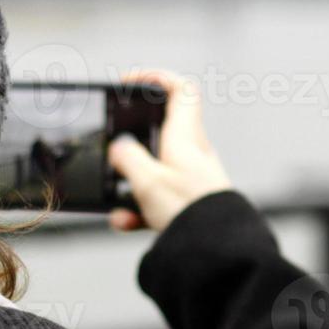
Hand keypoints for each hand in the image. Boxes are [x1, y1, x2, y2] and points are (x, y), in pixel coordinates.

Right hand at [106, 69, 231, 232]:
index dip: (155, 78)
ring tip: (118, 204)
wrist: (216, 250)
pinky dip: (139, 207)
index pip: (179, 89)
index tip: (130, 83)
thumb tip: (118, 148)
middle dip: (132, 140)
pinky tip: (126, 221)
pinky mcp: (188, 201)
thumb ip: (127, 159)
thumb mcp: (147, 180)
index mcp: (185, 136)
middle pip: (161, 130)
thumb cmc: (189, 211)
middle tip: (113, 147)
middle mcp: (192, 152)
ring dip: (132, 183)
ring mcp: (191, 177)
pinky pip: (158, 197)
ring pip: (154, 168)